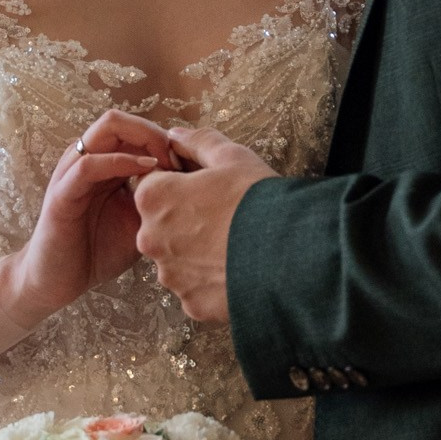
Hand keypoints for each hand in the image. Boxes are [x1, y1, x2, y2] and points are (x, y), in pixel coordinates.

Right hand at [5, 114, 173, 328]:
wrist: (58, 281)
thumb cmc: (99, 250)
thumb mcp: (141, 220)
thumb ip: (161, 198)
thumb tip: (197, 186)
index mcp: (104, 162)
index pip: (135, 129)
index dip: (166, 139)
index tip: (191, 163)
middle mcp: (88, 158)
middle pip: (122, 119)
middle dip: (156, 133)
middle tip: (179, 158)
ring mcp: (73, 171)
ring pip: (107, 128)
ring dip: (144, 139)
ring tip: (168, 163)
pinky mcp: (62, 193)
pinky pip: (90, 164)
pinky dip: (121, 161)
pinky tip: (148, 173)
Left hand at [132, 123, 273, 321]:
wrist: (290, 253)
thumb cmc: (257, 200)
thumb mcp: (231, 157)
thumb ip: (197, 142)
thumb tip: (176, 135)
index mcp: (154, 198)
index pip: (153, 185)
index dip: (180, 183)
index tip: (207, 188)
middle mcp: (151, 239)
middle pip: (162, 224)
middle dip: (186, 219)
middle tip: (224, 216)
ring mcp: (170, 275)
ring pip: (178, 258)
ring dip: (197, 252)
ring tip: (233, 244)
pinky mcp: (191, 304)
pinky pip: (196, 287)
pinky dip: (211, 280)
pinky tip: (237, 268)